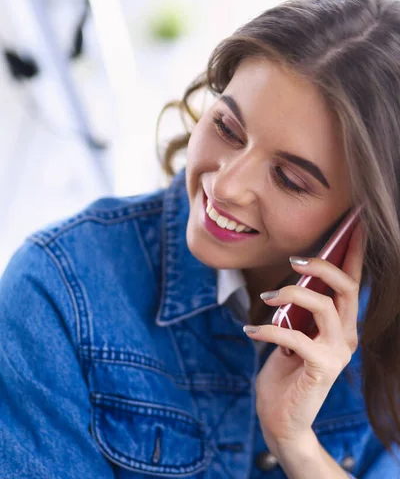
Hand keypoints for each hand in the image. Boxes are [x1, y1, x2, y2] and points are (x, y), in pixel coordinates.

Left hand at [243, 222, 365, 456]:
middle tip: (293, 260)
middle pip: (347, 288)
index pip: (353, 282)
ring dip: (293, 294)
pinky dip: (270, 329)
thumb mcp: (292, 331)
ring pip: (326, 307)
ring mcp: (337, 354)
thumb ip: (299, 308)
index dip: (355, 253)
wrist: (281, 418)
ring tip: (268, 297)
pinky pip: (297, 338)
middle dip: (322, 266)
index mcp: (341, 324)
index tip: (355, 225)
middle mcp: (346, 336)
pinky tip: (252, 329)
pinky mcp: (322, 370)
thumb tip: (294, 276)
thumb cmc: (284, 372)